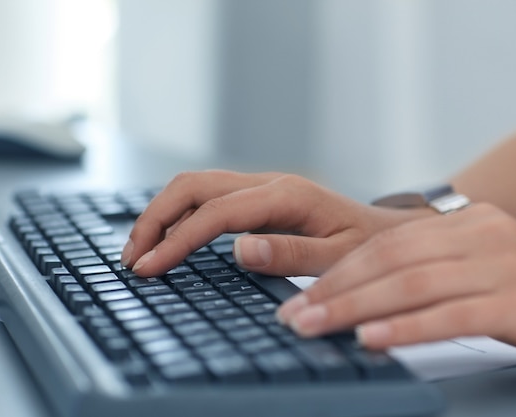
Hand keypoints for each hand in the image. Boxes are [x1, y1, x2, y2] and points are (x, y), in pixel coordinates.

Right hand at [122, 170, 422, 277]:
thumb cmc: (367, 246)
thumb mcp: (338, 257)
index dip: (177, 240)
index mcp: (286, 196)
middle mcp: (269, 183)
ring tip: (139, 249)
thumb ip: (291, 254)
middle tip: (132, 258)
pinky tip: (168, 237)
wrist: (383, 232)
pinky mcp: (258, 198)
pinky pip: (208, 197)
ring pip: (196, 186)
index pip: (217, 214)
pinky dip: (179, 214)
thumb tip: (238, 249)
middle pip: (194, 186)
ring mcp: (262, 187)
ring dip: (162, 213)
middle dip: (155, 218)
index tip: (149, 268)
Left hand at [277, 203, 515, 386]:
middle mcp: (485, 234)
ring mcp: (507, 264)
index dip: (340, 271)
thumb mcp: (480, 274)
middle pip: (393, 259)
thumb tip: (364, 300)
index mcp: (469, 223)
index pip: (389, 243)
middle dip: (336, 289)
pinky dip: (407, 328)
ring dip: (357, 308)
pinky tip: (372, 340)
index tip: (300, 297)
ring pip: (416, 283)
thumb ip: (431, 275)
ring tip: (316, 328)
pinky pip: (454, 314)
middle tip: (293, 316)